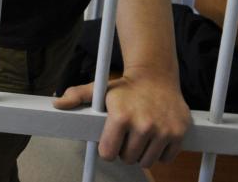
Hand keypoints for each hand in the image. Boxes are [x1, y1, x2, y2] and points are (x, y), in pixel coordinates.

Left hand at [54, 67, 190, 166]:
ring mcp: (163, 130)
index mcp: (120, 116)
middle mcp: (143, 124)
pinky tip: (154, 137)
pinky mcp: (179, 133)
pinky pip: (166, 158)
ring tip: (139, 137)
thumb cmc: (125, 87)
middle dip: (124, 151)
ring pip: (147, 161)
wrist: (156, 76)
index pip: (108, 153)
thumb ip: (77, 97)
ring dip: (142, 153)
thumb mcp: (99, 89)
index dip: (107, 149)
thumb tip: (57, 104)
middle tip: (126, 136)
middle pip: (128, 159)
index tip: (110, 141)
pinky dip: (160, 153)